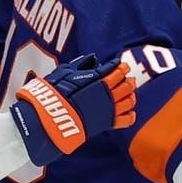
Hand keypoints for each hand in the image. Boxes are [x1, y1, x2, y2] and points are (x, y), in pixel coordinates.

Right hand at [9, 54, 134, 166]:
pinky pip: (126, 119)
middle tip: (127, 79)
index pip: (116, 70)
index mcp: (98, 80)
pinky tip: (127, 111)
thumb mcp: (63, 73)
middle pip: (126, 85)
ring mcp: (108, 109)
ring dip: (131, 96)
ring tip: (129, 93)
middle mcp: (106, 94)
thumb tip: (92, 59)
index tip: (121, 65)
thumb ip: (80, 65)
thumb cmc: (53, 95)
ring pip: (129, 101)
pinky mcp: (107, 123)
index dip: (120, 67)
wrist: (50, 119)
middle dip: (128, 81)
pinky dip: (130, 114)